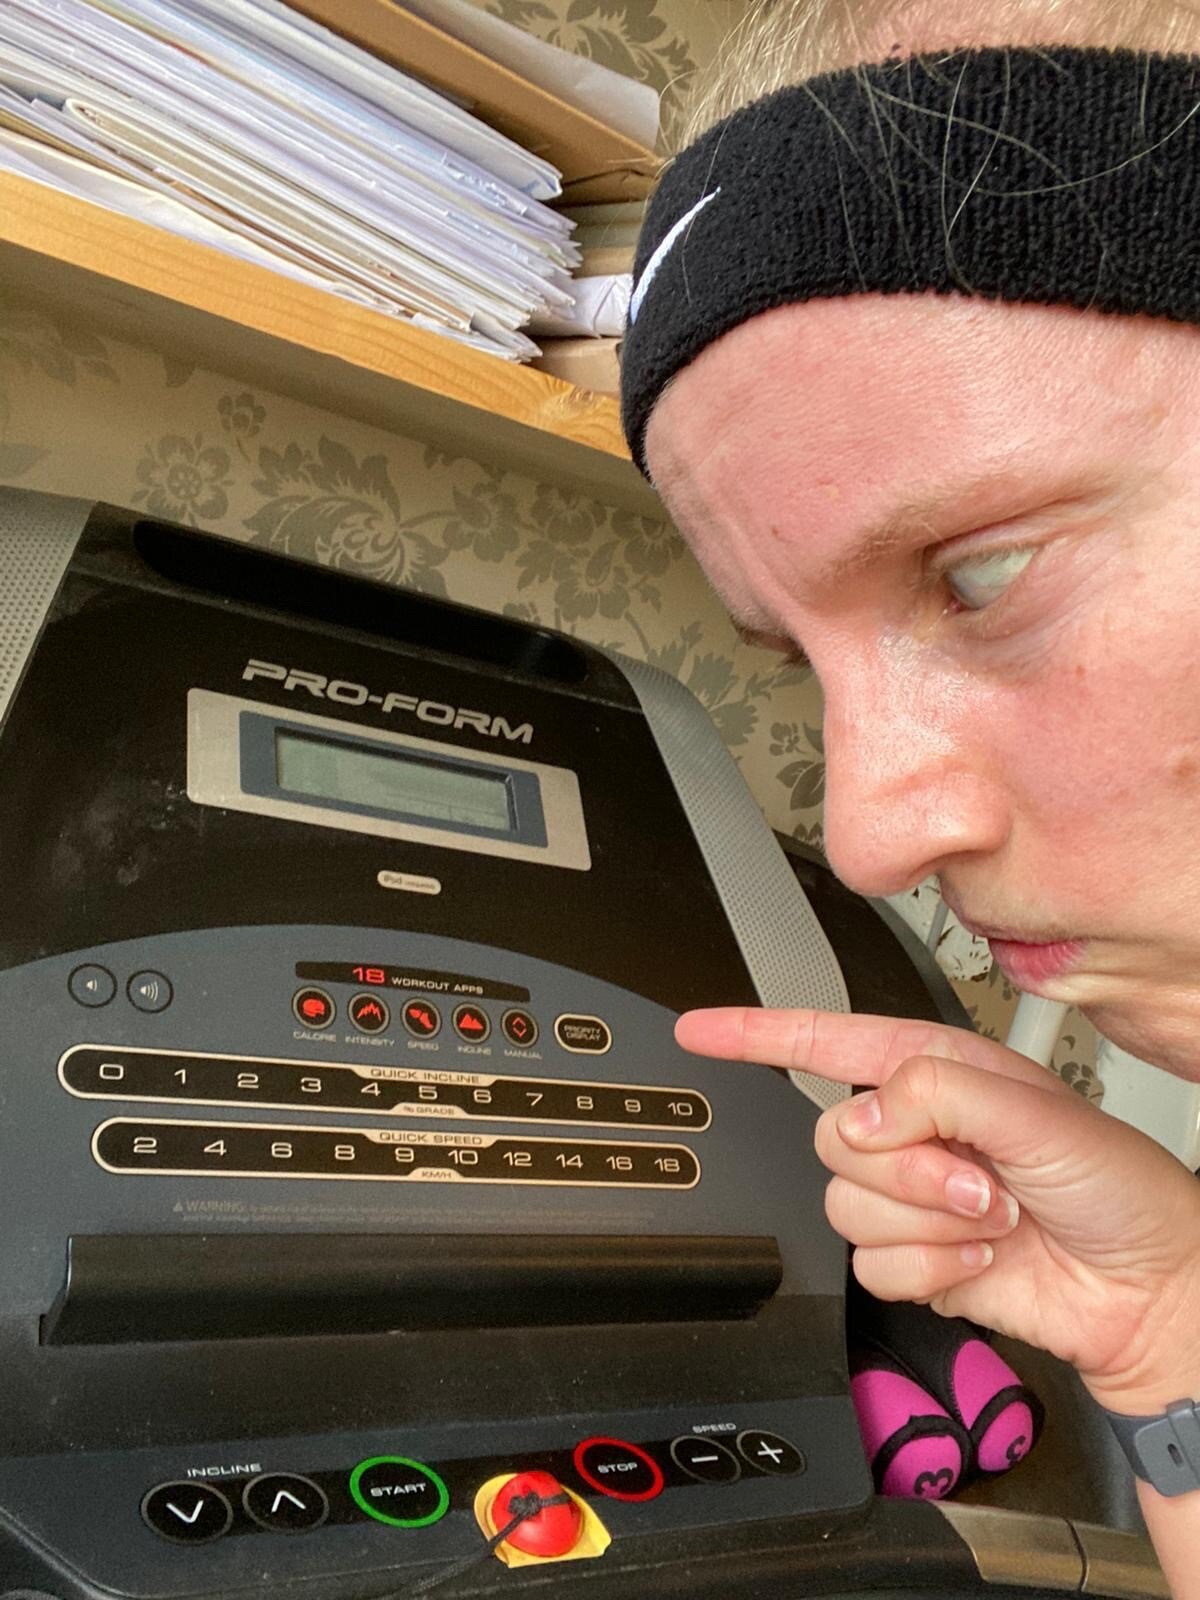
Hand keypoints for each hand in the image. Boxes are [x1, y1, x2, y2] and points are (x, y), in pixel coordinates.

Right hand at [676, 1007, 1199, 1416]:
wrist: (1146, 1288)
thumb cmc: (1117, 1187)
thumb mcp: (1037, 1112)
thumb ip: (937, 1095)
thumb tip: (862, 1117)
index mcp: (933, 1071)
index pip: (823, 1039)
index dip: (755, 1031)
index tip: (698, 1028)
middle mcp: (913, 1130)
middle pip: (832, 1137)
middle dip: (908, 1169)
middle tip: (975, 1181)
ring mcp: (910, 1198)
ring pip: (846, 1206)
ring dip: (927, 1224)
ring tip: (988, 1221)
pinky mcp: (914, 1260)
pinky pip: (871, 1266)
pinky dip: (930, 1270)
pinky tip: (978, 1260)